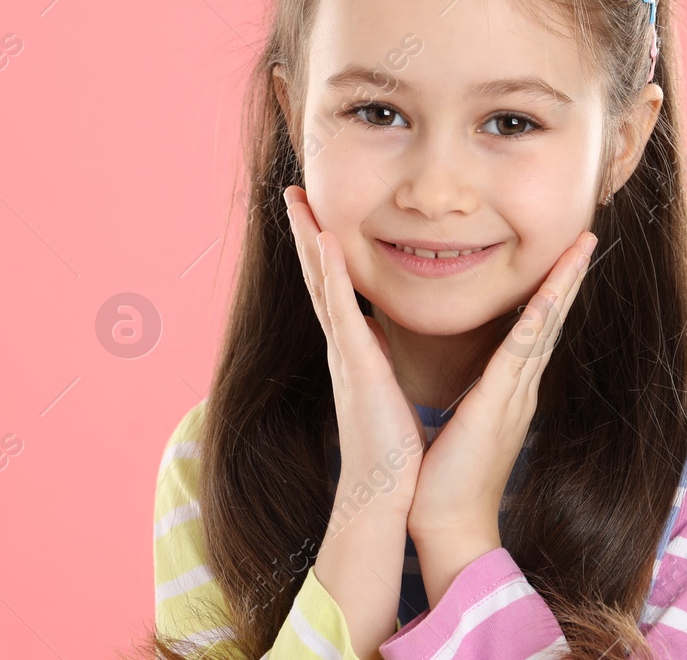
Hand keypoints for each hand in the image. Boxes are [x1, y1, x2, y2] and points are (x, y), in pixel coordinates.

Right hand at [281, 186, 426, 519]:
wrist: (386, 493)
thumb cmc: (393, 451)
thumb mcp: (386, 391)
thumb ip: (381, 364)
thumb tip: (384, 346)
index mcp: (353, 351)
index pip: (333, 289)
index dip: (320, 251)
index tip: (314, 214)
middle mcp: (341, 346)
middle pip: (316, 277)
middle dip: (305, 233)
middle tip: (293, 193)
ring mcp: (344, 353)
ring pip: (320, 284)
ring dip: (309, 240)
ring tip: (298, 202)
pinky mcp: (355, 365)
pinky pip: (341, 310)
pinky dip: (330, 274)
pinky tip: (325, 242)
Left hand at [406, 229, 597, 600]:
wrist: (448, 524)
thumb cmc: (448, 475)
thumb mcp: (464, 417)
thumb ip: (474, 389)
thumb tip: (474, 370)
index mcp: (510, 388)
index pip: (535, 326)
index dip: (552, 287)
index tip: (565, 253)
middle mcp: (521, 388)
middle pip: (552, 318)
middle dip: (570, 275)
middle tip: (589, 235)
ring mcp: (514, 397)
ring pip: (545, 328)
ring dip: (563, 286)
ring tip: (582, 249)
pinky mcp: (496, 408)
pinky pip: (518, 357)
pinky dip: (535, 324)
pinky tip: (547, 299)